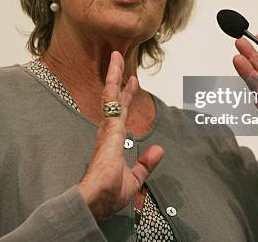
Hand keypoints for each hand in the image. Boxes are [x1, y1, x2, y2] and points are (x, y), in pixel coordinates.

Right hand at [78, 51, 163, 220]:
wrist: (98, 200)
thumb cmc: (109, 195)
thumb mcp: (134, 180)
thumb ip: (146, 165)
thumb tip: (159, 150)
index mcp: (113, 143)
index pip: (121, 115)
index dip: (127, 99)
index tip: (131, 84)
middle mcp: (108, 132)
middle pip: (116, 100)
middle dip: (120, 81)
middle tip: (122, 63)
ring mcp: (107, 127)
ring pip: (111, 94)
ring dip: (114, 74)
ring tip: (117, 56)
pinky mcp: (108, 125)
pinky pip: (111, 97)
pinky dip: (113, 80)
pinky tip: (116, 66)